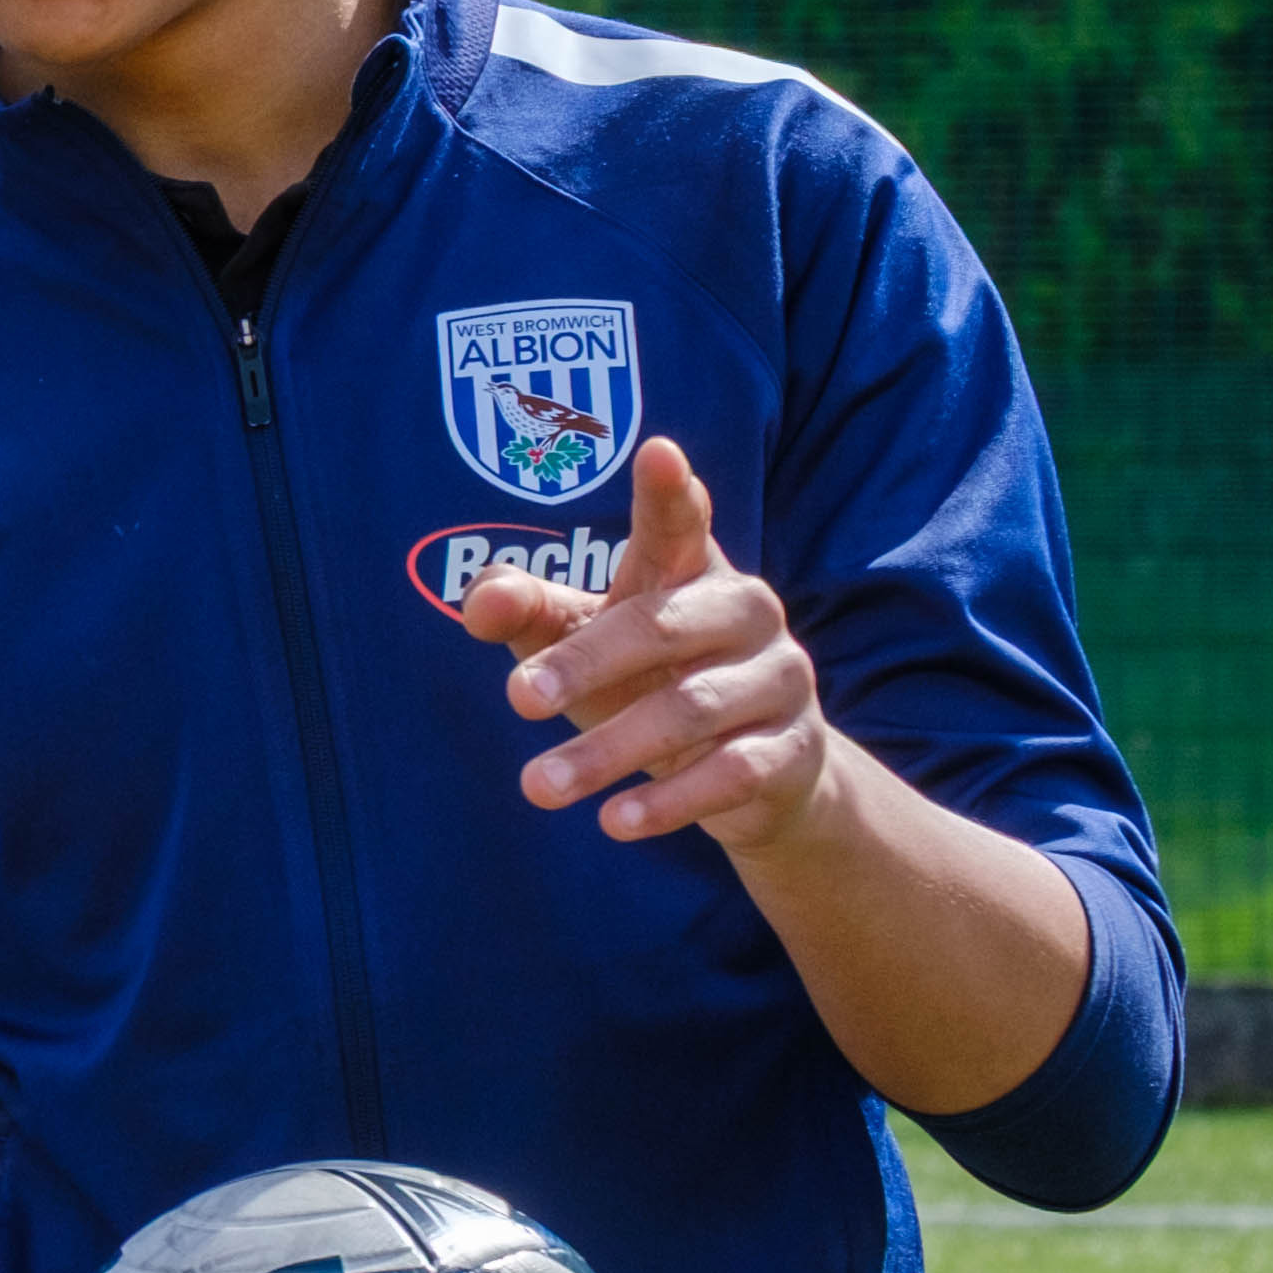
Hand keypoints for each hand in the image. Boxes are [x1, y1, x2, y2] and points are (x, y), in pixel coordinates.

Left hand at [460, 438, 833, 850]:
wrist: (755, 776)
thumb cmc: (645, 682)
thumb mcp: (579, 643)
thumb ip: (527, 613)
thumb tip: (479, 600)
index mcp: (692, 572)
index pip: (682, 524)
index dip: (671, 492)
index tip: (657, 451)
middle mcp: (746, 614)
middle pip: (662, 626)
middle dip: (585, 664)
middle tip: (516, 700)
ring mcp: (778, 681)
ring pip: (690, 710)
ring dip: (607, 751)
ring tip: (536, 787)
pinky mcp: (792, 751)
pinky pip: (730, 773)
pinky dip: (668, 800)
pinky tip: (614, 821)